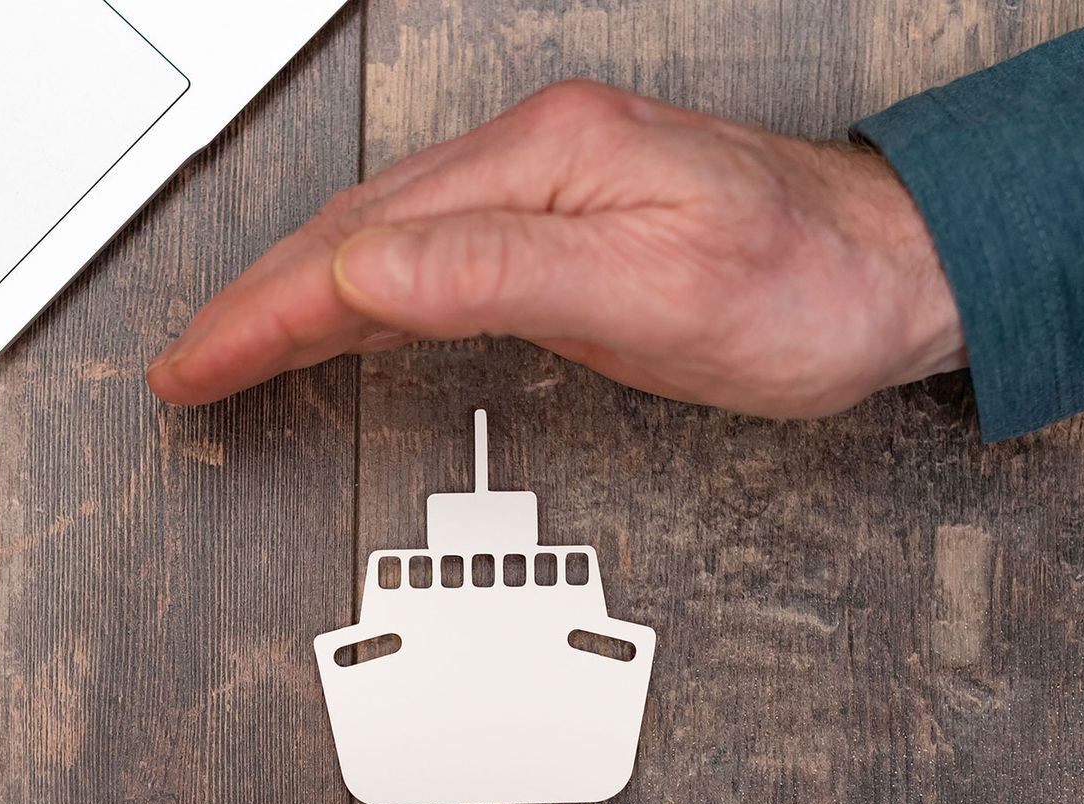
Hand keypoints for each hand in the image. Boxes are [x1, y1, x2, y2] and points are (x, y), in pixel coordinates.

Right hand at [146, 80, 963, 418]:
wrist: (896, 271)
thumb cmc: (807, 287)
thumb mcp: (658, 295)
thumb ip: (502, 279)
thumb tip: (368, 275)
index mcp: (546, 161)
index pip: (366, 247)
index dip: (269, 312)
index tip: (198, 363)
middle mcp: (536, 157)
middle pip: (354, 232)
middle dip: (257, 302)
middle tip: (187, 366)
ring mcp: (547, 185)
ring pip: (382, 241)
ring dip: (297, 297)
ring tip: (231, 348)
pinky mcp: (564, 221)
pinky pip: (431, 255)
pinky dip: (363, 294)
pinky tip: (340, 317)